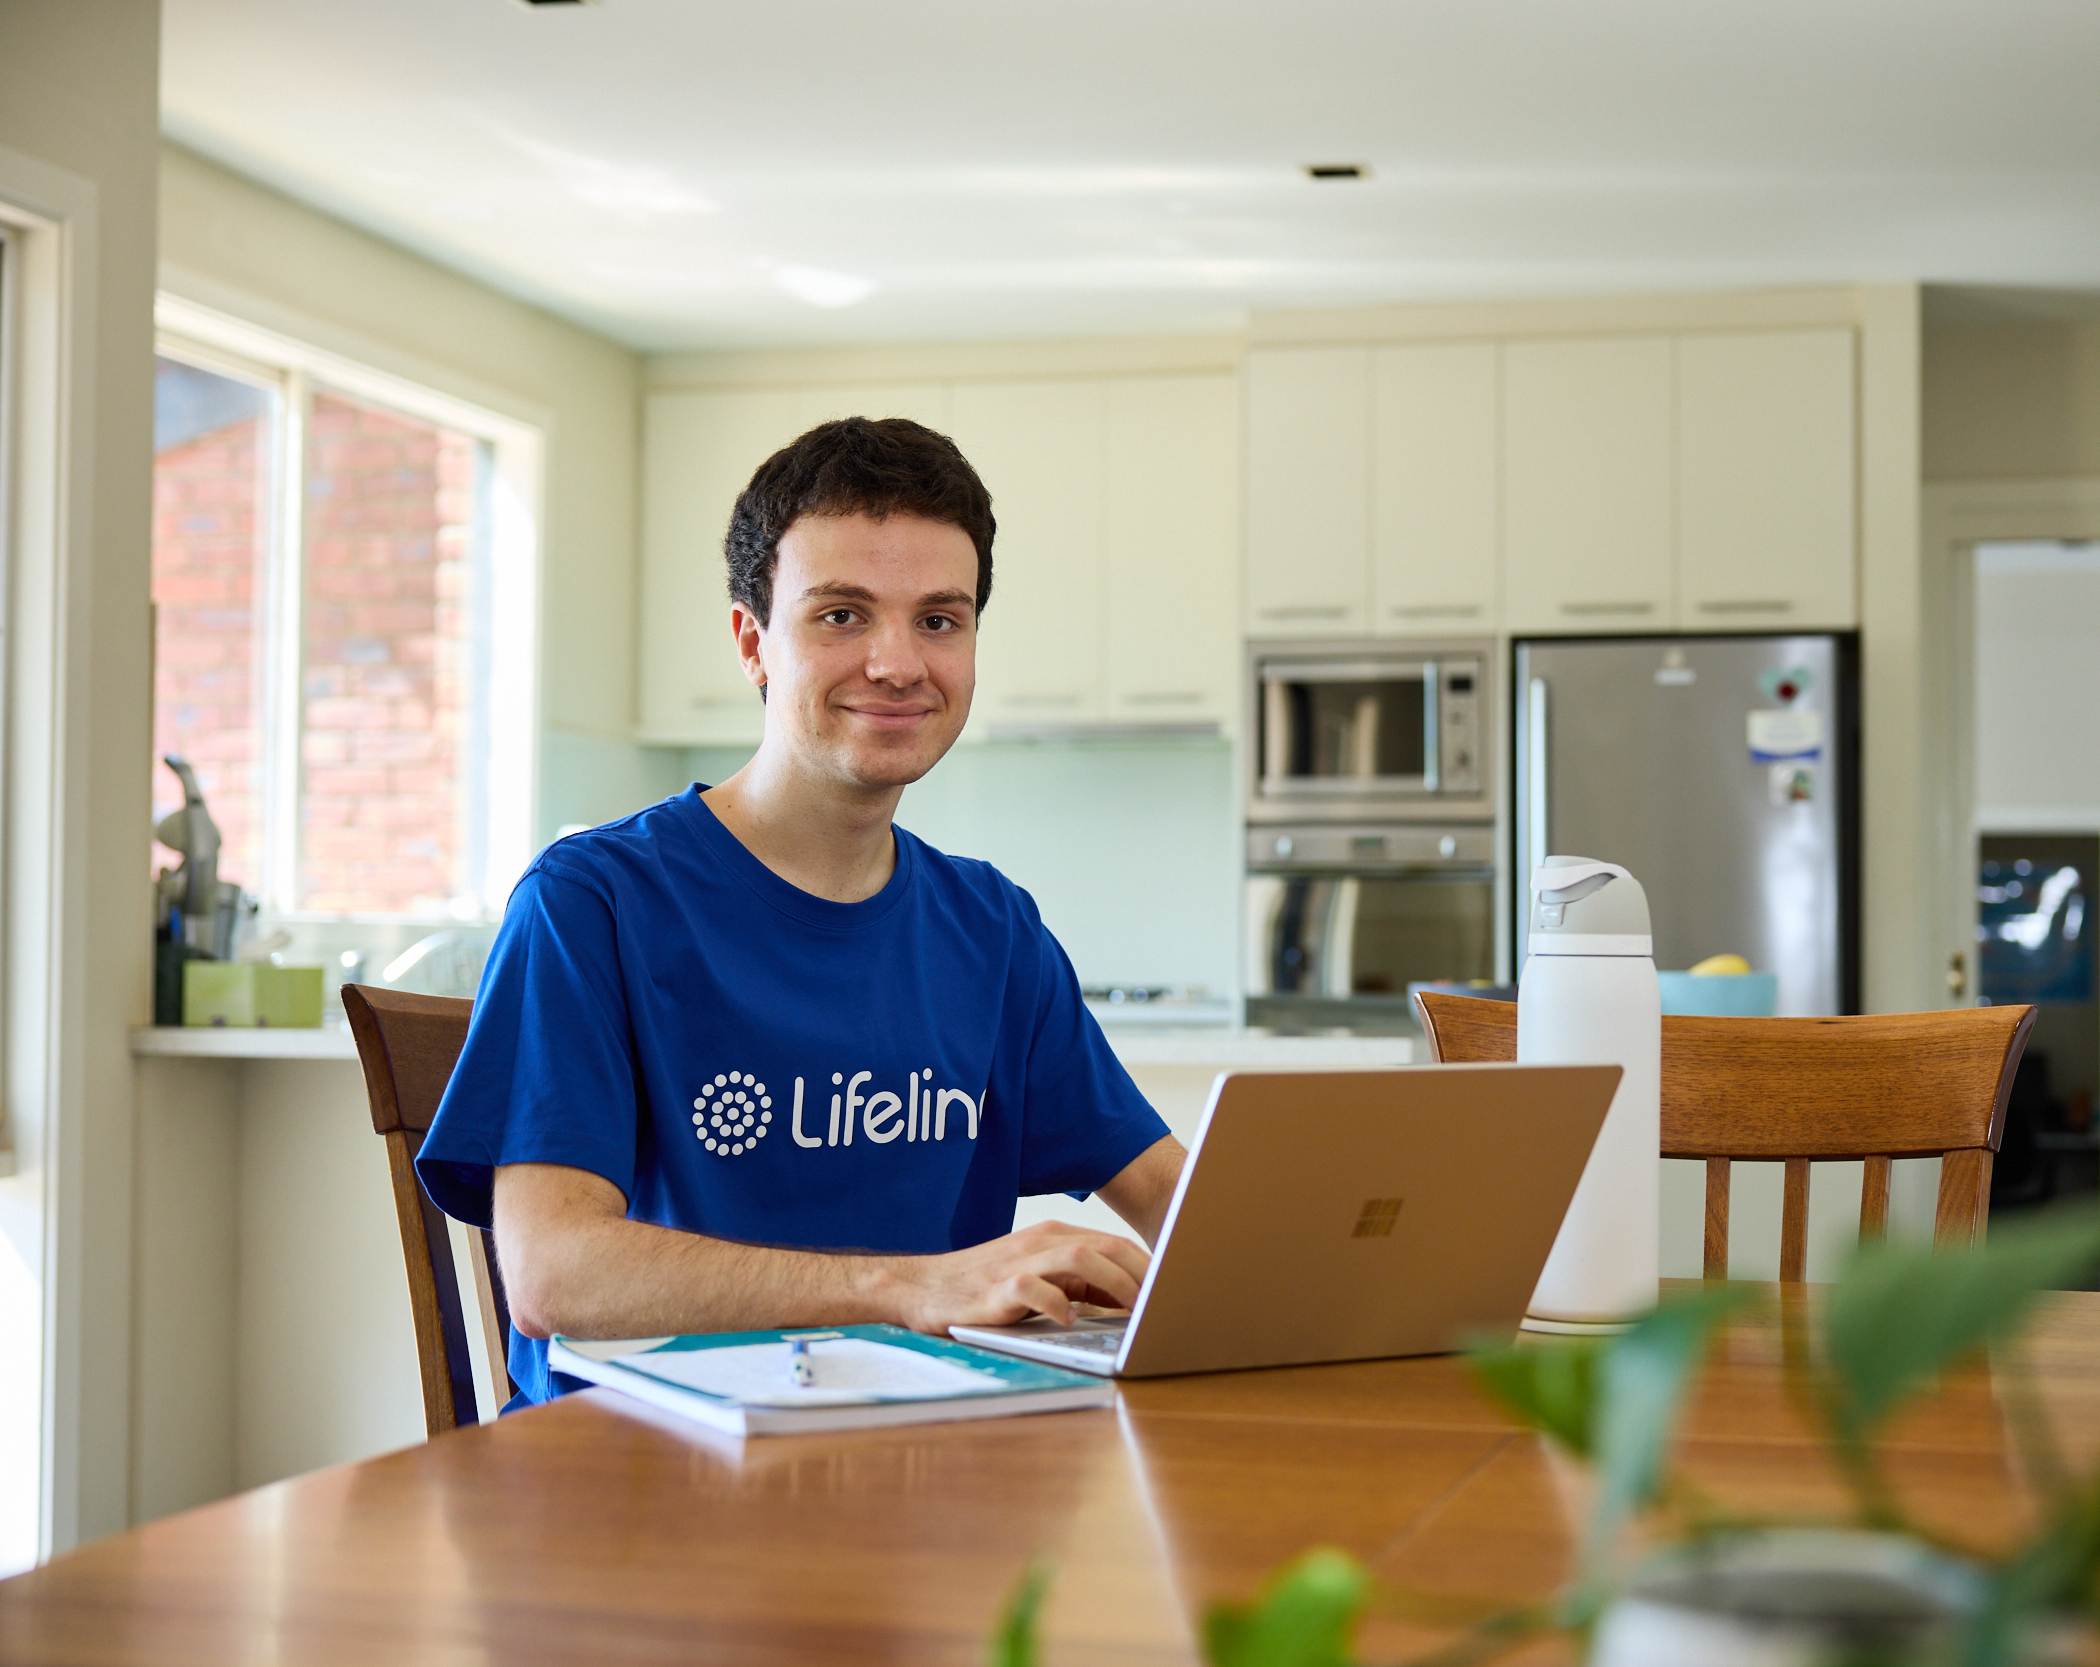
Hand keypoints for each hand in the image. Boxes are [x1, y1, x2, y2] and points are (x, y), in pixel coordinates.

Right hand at [883, 1221, 1150, 1332]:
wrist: (920, 1287)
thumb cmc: (982, 1286)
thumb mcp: (1037, 1277)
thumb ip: (1077, 1283)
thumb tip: (1127, 1300)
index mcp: (1053, 1238)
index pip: (1114, 1245)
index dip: (1147, 1266)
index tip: (1173, 1289)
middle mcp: (1040, 1244)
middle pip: (1105, 1247)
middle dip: (1141, 1273)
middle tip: (1165, 1300)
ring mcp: (1018, 1264)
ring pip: (1079, 1258)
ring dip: (1113, 1281)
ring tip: (1133, 1307)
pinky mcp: (996, 1289)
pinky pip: (1034, 1289)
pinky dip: (1058, 1303)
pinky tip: (1069, 1319)